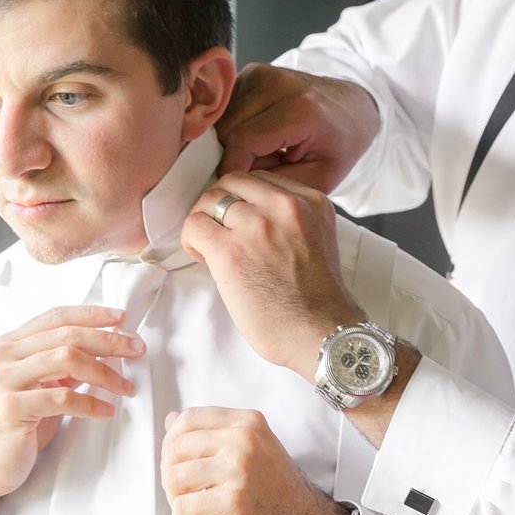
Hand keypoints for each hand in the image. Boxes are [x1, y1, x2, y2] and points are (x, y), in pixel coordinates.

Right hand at [0, 305, 144, 514]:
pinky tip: (106, 411)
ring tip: (126, 387)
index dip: (92, 314)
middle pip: (67, 335)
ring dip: (104, 372)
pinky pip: (61, 398)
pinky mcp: (11, 408)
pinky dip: (90, 403)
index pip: (57, 316)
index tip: (122, 318)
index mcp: (11, 344)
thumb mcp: (41, 384)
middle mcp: (4, 356)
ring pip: (66, 359)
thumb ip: (63, 363)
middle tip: (136, 349)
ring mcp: (5, 380)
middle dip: (108, 340)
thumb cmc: (19, 422)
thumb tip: (107, 347)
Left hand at [161, 407, 348, 514]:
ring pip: (174, 477)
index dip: (172, 443)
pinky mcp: (233, 502)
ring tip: (190, 513)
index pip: (189, 418)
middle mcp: (244, 440)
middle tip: (183, 496)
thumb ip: (214, 434)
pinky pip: (182, 508)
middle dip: (169, 476)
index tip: (179, 465)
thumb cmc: (278, 494)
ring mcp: (239, 469)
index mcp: (247, 423)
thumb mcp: (252, 450)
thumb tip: (171, 420)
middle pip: (175, 447)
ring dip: (174, 501)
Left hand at [182, 171, 362, 377]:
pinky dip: (191, 239)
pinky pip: (194, 225)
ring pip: (210, 199)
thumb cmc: (318, 299)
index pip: (260, 179)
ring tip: (210, 246)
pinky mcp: (231, 250)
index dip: (243, 199)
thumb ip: (291, 220)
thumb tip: (248, 217)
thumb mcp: (317, 239)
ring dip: (204, 221)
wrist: (322, 334)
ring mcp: (257, 226)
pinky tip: (202, 257)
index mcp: (310, 201)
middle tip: (219, 230)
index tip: (239, 220)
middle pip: (232, 181)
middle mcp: (285, 206)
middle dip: (220, 203)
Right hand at [215, 64, 378, 193]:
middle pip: (226, 129)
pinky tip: (258, 135)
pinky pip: (225, 107)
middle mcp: (278, 83)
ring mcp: (263, 74)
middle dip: (234, 156)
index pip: (242, 142)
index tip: (234, 187)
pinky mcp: (252, 72)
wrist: (352, 108)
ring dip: (232, 142)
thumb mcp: (319, 178)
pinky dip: (234, 126)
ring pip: (221, 118)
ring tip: (264, 152)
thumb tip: (231, 181)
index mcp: (300, 109)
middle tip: (261, 169)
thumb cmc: (339, 145)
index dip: (231, 169)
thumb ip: (274, 183)